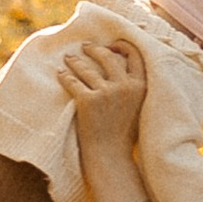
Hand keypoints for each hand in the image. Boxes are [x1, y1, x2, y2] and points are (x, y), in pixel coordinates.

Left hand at [60, 34, 148, 155]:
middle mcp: (125, 86)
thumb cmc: (123, 133)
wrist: (111, 156)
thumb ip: (133, 86)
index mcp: (141, 86)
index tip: (111, 45)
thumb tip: (120, 63)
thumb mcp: (138, 106)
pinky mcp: (88, 101)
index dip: (122, 46)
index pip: (134, 55)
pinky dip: (64, 76)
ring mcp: (106, 93)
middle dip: (94, 49)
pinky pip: (73, 82)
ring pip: (87, 68)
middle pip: (108, 56)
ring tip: (68, 58)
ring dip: (75, 61)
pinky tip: (60, 74)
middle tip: (85, 46)